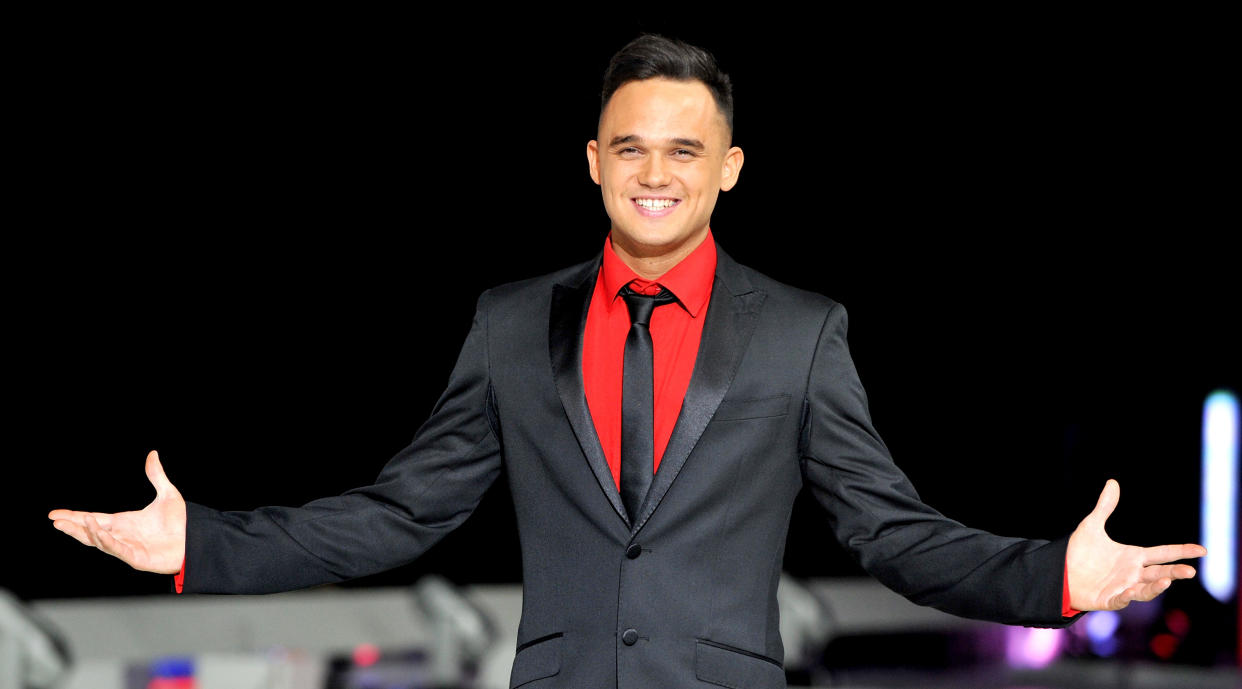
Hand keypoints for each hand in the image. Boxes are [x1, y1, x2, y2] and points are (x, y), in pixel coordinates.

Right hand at [48, 450, 186, 573]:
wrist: (197, 539)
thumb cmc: (182, 522)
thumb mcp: (167, 494)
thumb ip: (156, 475)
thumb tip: (152, 453)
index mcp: (124, 522)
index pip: (94, 519)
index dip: (75, 516)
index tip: (55, 514)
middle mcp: (122, 535)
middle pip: (90, 531)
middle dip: (72, 526)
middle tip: (55, 521)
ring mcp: (128, 547)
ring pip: (99, 541)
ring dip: (85, 532)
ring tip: (68, 523)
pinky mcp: (136, 557)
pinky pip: (117, 549)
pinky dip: (105, 540)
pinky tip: (96, 531)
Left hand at [1067, 479, 1205, 610]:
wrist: (1060, 571)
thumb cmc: (1079, 552)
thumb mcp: (1091, 526)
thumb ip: (1105, 507)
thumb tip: (1113, 482)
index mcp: (1133, 556)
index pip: (1163, 553)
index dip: (1181, 551)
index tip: (1201, 550)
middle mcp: (1132, 573)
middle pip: (1159, 572)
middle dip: (1175, 572)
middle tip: (1191, 570)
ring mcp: (1122, 588)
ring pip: (1145, 589)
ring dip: (1157, 587)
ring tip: (1168, 580)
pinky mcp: (1108, 599)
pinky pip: (1121, 600)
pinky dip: (1127, 597)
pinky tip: (1130, 591)